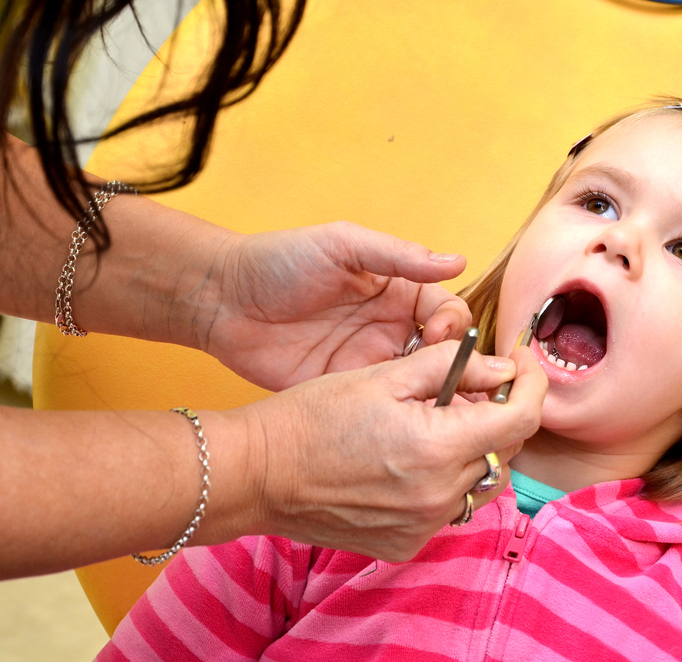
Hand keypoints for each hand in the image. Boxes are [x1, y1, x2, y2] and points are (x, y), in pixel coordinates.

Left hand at [205, 221, 471, 390]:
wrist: (222, 300)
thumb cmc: (279, 261)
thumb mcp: (342, 245)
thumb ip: (398, 256)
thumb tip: (456, 261)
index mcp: (395, 290)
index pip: (445, 309)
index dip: (453, 324)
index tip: (442, 335)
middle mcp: (389, 327)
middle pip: (443, 353)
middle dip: (459, 368)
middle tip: (459, 383)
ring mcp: (368, 362)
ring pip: (420, 384)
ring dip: (439, 396)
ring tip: (449, 410)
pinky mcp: (345, 391)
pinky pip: (383, 406)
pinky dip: (403, 416)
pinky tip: (414, 424)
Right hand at [242, 342, 547, 561]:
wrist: (259, 474)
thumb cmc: (313, 416)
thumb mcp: (384, 375)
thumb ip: (451, 367)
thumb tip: (500, 368)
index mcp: (437, 448)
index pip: (520, 419)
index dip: (531, 386)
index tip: (522, 366)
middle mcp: (438, 495)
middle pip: (504, 451)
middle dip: (499, 415)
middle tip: (469, 390)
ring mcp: (423, 526)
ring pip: (480, 483)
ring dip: (474, 451)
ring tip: (437, 426)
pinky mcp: (405, 544)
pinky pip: (450, 508)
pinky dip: (446, 481)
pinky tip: (412, 460)